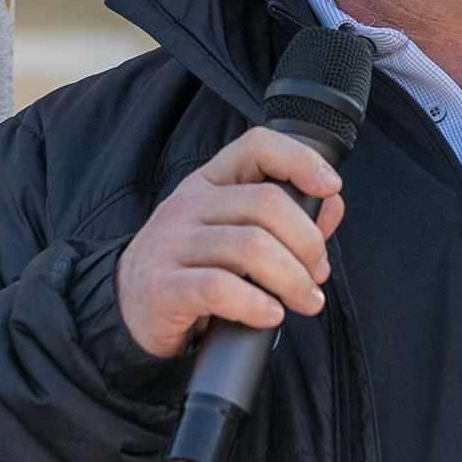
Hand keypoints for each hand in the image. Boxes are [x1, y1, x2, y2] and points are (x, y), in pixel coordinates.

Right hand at [115, 127, 345, 359]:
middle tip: (317, 274)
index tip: (330, 186)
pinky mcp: (164, 286)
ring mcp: (173, 244)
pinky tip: (271, 315)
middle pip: (266, 203)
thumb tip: (331, 206)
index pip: (256, 146)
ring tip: (305, 300)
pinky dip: (257, 305)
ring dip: (292, 279)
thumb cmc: (193, 266)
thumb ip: (286, 217)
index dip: (299, 160)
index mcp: (209, 182)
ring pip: (251, 247)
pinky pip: (221, 288)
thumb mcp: (234, 232)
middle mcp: (189, 205)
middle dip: (308, 242)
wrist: (130, 306)